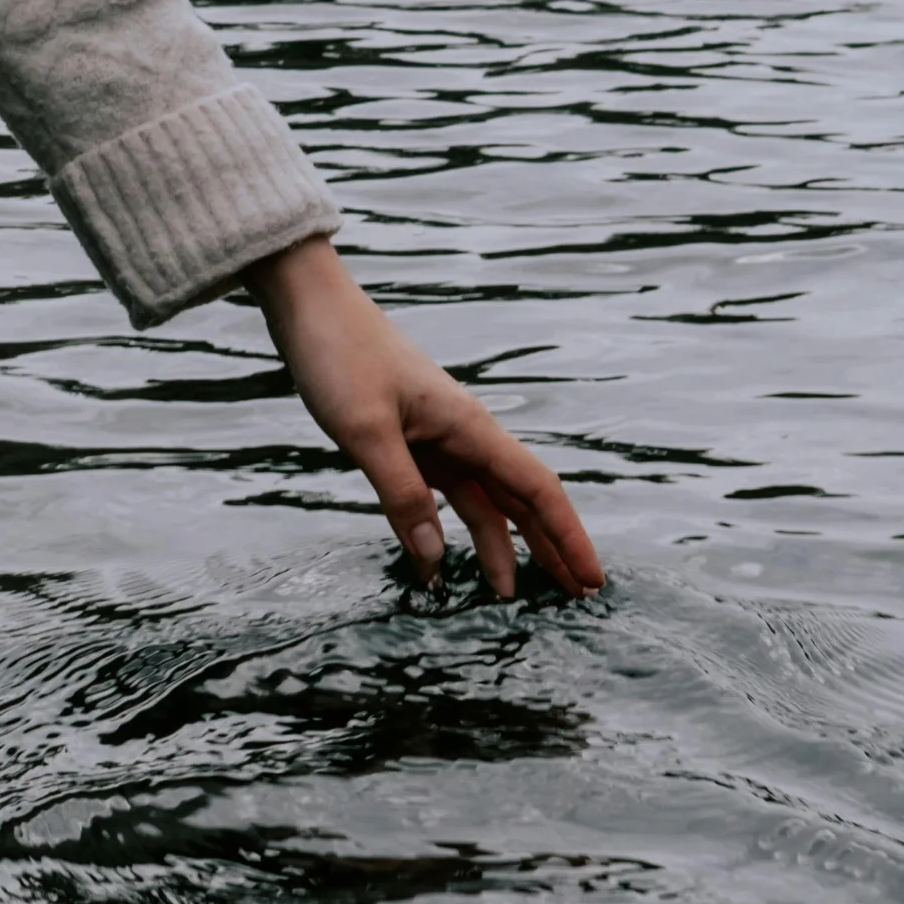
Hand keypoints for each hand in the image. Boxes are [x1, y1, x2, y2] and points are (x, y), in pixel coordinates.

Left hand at [245, 232, 603, 596]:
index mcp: (470, 426)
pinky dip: (448, 527)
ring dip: (500, 545)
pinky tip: (439, 558)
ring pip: (483, 499)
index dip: (568, 537)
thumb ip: (402, 495)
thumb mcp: (365, 430)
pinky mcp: (408, 440)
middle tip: (575, 598)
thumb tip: (434, 558)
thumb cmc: (340, 355)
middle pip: (520, 499)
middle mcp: (464, 434)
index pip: (537, 489)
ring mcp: (437, 437)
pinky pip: (441, 491)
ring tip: (510, 595)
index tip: (592, 579)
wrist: (310, 305)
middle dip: (550, 547)